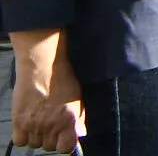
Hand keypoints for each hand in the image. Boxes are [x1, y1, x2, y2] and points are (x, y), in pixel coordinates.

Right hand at [9, 31, 83, 153]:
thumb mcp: (77, 99)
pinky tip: (28, 125)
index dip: (65, 145)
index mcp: (68, 120)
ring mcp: (33, 125)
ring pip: (34, 144)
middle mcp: (51, 126)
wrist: (42, 68)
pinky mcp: (18, 122)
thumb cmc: (63, 80)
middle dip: (51, 138)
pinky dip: (23, 136)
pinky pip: (20, 141)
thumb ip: (78, 119)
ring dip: (37, 136)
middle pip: (49, 147)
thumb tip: (79, 134)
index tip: (64, 139)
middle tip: (51, 125)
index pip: (66, 148)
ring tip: (39, 121)